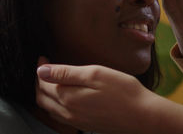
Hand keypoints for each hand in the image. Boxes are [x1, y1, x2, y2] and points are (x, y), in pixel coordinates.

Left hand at [36, 63, 182, 133]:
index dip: (41, 68)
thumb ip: (66, 73)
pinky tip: (65, 96)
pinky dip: (55, 105)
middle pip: (42, 98)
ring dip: (46, 94)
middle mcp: (68, 113)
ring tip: (52, 79)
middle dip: (39, 82)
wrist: (143, 116)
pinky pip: (60, 117)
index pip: (43, 84)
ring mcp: (76, 121)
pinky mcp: (85, 125)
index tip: (44, 57)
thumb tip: (41, 70)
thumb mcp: (95, 74)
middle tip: (45, 67)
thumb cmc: (123, 92)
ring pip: (50, 109)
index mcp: (68, 98)